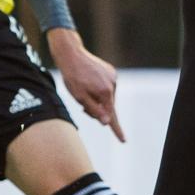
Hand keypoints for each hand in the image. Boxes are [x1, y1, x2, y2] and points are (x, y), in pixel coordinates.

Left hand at [46, 28, 124, 142]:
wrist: (72, 54)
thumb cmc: (72, 76)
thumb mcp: (80, 96)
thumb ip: (94, 110)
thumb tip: (106, 122)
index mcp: (105, 92)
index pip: (112, 116)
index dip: (116, 130)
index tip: (123, 140)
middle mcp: (113, 84)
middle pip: (108, 106)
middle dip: (97, 109)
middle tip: (82, 106)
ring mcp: (113, 76)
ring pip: (107, 97)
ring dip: (98, 98)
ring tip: (85, 89)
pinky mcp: (111, 71)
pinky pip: (107, 87)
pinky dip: (99, 89)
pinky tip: (89, 82)